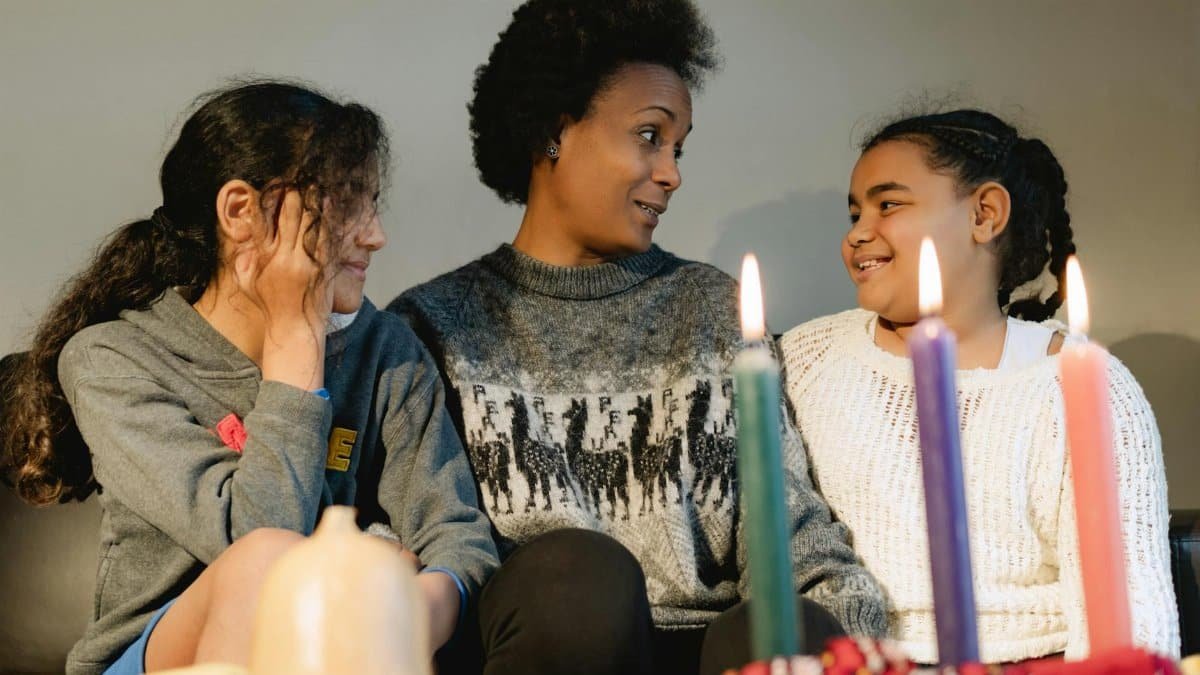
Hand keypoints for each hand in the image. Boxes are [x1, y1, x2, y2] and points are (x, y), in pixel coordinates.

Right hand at [232, 190, 331, 336]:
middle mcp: (286, 260)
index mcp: (266, 260)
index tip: (273, 185)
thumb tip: (242, 240)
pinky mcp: (324, 269)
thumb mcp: (248, 284)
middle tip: (298, 178)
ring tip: (315, 184)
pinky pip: (326, 239)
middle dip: (294, 197)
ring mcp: (307, 264)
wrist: (296, 329)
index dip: (270, 203)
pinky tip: (329, 205)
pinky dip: (328, 221)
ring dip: (313, 203)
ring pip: (311, 226)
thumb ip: (243, 261)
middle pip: (291, 220)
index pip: (266, 224)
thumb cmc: (271, 307)